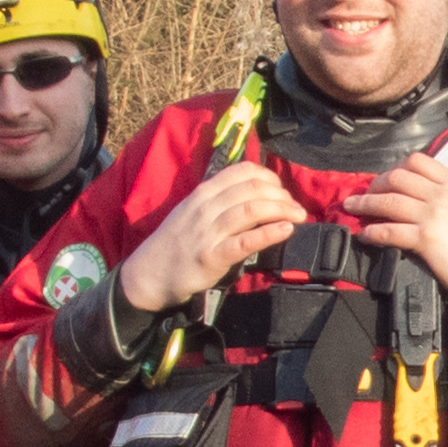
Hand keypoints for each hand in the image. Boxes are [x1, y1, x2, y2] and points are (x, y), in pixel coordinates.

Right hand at [117, 164, 308, 312]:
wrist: (149, 274)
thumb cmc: (176, 244)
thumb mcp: (193, 212)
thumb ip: (219, 202)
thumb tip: (254, 196)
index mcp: (203, 193)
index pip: (242, 172)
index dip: (269, 177)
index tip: (282, 189)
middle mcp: (205, 207)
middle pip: (251, 189)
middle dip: (281, 194)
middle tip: (296, 206)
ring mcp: (207, 232)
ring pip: (251, 210)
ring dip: (281, 209)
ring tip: (299, 215)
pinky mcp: (211, 257)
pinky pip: (245, 241)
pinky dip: (269, 233)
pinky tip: (286, 230)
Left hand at [345, 153, 447, 307]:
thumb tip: (426, 197)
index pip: (417, 161)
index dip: (395, 168)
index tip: (386, 179)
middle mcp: (443, 195)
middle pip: (397, 178)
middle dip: (375, 185)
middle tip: (364, 195)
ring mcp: (434, 216)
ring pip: (389, 201)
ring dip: (365, 204)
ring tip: (352, 209)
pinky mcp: (426, 240)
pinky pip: (390, 231)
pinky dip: (373, 232)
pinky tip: (365, 235)